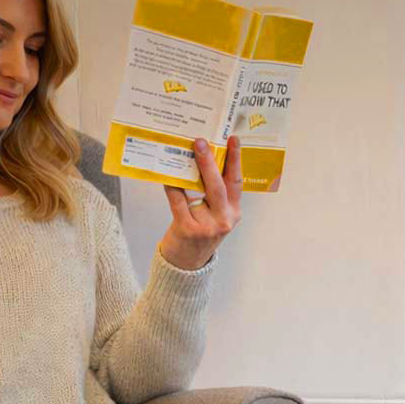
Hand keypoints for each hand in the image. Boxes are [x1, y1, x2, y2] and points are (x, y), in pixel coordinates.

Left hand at [160, 135, 242, 269]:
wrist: (187, 263)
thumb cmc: (200, 232)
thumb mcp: (215, 215)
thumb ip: (213, 194)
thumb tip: (200, 160)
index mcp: (234, 212)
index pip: (237, 182)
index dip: (236, 160)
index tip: (233, 139)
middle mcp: (225, 219)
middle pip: (219, 185)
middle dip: (210, 161)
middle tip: (201, 142)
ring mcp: (208, 226)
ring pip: (200, 192)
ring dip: (192, 170)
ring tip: (185, 153)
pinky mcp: (188, 230)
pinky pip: (179, 202)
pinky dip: (173, 187)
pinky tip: (167, 176)